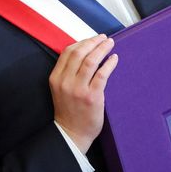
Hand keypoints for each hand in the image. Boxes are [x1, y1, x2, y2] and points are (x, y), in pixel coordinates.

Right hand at [50, 34, 117, 153]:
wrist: (71, 133)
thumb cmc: (68, 110)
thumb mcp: (60, 88)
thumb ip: (67, 72)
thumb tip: (84, 52)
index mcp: (56, 77)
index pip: (67, 52)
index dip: (81, 42)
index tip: (92, 39)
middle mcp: (65, 81)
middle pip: (79, 53)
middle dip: (93, 42)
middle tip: (103, 38)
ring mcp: (78, 89)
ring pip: (91, 61)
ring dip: (102, 49)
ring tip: (110, 44)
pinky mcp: (92, 96)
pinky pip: (102, 74)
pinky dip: (109, 63)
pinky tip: (114, 58)